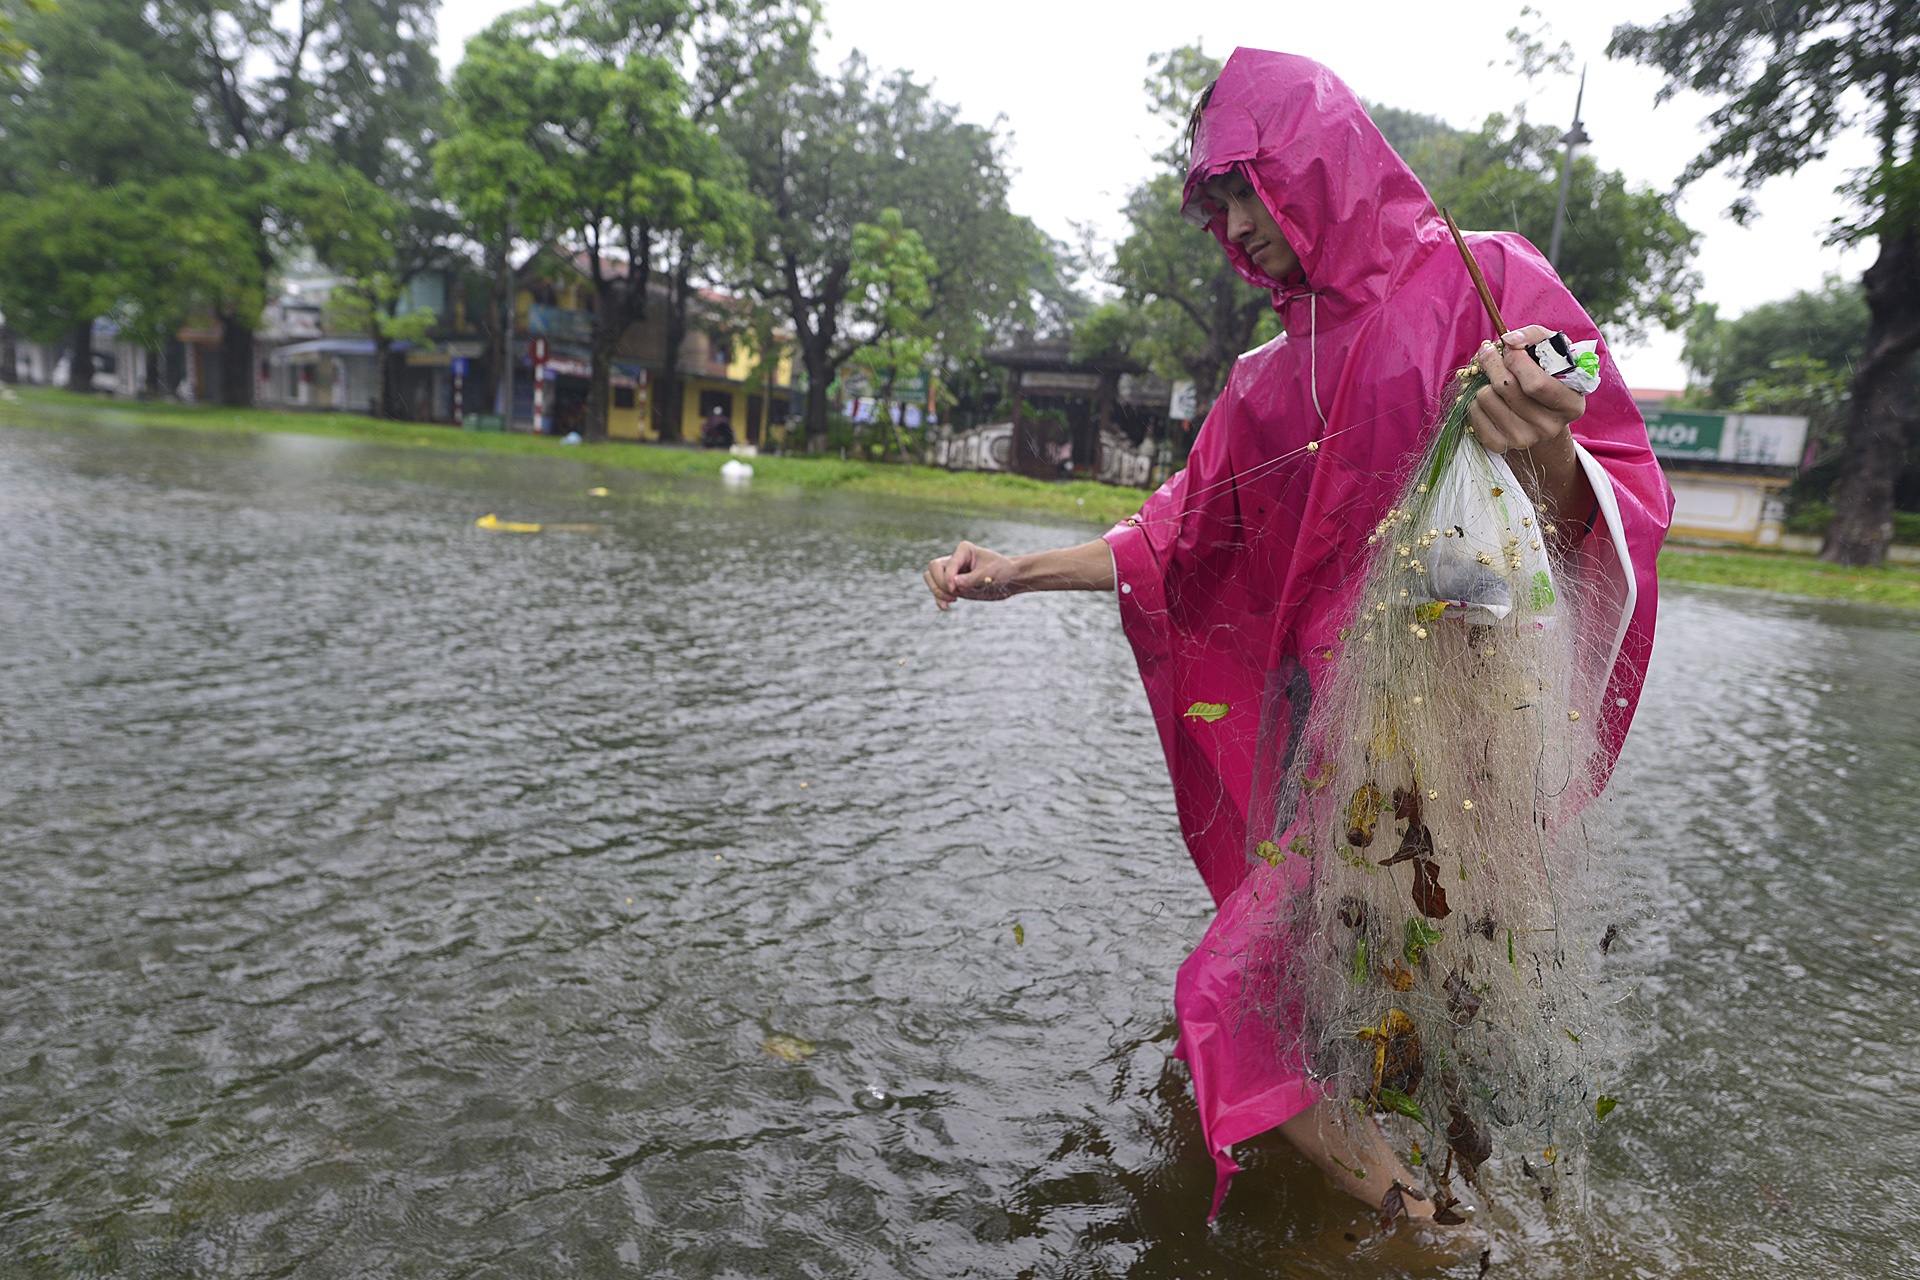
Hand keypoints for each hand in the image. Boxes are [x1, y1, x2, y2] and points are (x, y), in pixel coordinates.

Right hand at [924, 540, 1019, 610]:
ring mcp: (953, 572)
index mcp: (964, 550)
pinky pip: (938, 589)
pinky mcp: (954, 584)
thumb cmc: (1003, 571)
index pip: (947, 564)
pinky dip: (939, 598)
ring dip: (937, 591)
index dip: (948, 578)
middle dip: (940, 583)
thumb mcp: (990, 574)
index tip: (955, 591)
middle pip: (933, 568)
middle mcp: (956, 559)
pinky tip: (946, 607)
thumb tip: (955, 583)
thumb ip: (972, 578)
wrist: (1011, 579)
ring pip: (931, 577)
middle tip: (955, 595)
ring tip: (951, 601)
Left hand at [1468, 324, 1585, 454]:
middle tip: (1489, 353)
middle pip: (1506, 388)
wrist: (1539, 415)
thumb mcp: (1552, 352)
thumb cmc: (1546, 376)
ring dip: (1484, 382)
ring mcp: (1525, 439)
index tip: (1509, 346)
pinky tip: (1489, 398)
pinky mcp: (1501, 446)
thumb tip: (1510, 339)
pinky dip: (1474, 401)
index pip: (1535, 383)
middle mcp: (1550, 427)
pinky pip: (1474, 414)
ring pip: (1486, 398)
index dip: (1516, 359)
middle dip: (1493, 363)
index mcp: (1571, 404)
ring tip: (1494, 380)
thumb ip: (1535, 337)